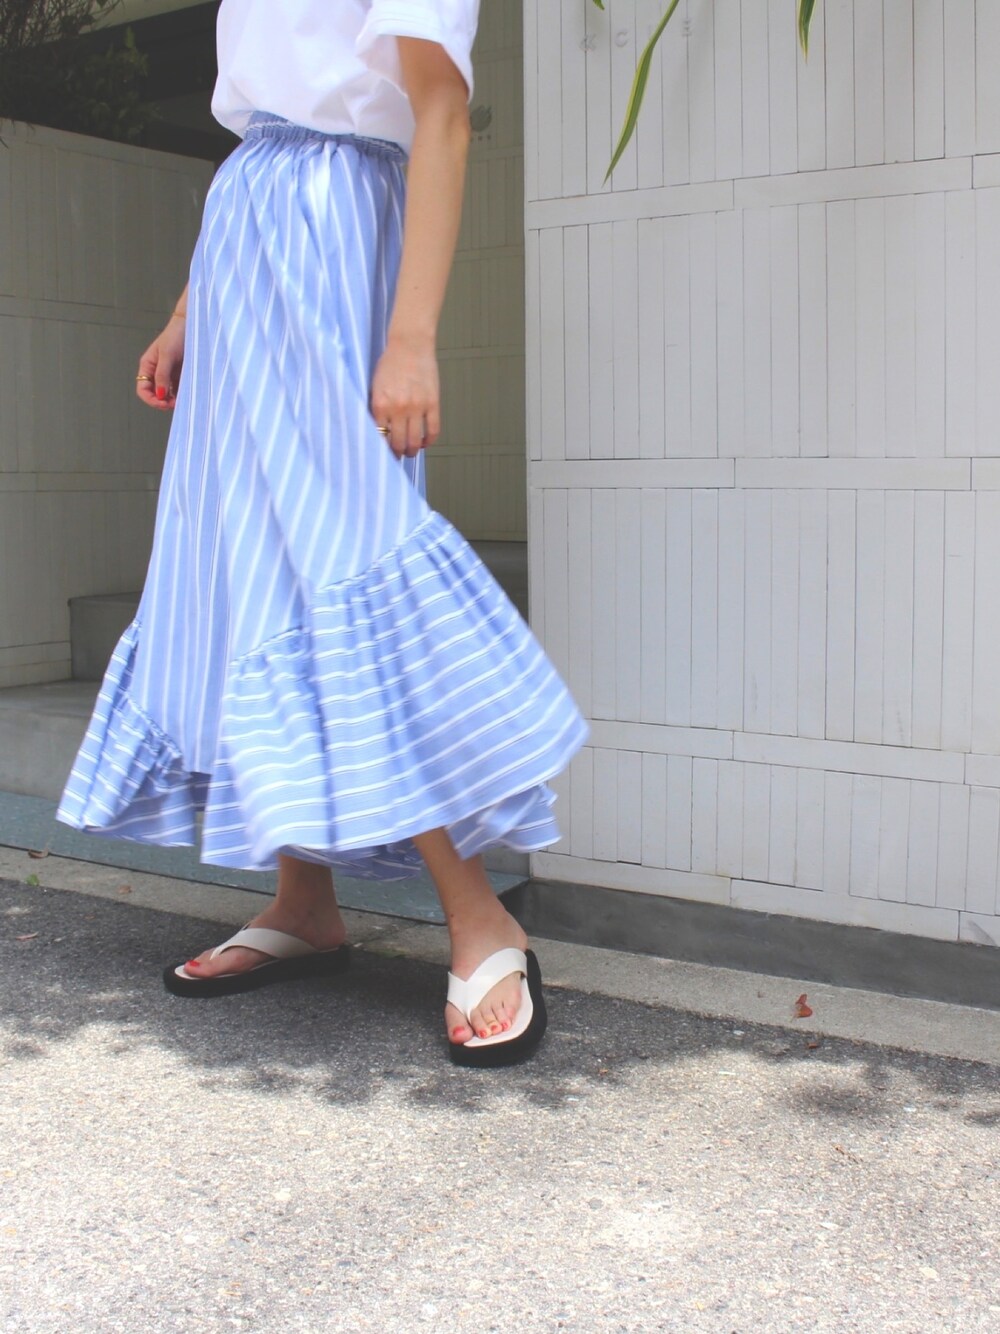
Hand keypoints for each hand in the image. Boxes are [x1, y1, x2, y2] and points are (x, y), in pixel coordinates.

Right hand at [136, 314, 185, 410]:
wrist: (192, 326)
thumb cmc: (176, 336)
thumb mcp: (167, 355)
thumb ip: (162, 375)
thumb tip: (160, 395)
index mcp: (148, 366)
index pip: (143, 389)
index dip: (151, 399)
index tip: (163, 403)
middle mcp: (156, 372)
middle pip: (154, 394)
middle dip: (162, 402)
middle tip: (175, 404)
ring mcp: (168, 374)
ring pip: (166, 394)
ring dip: (172, 400)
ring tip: (183, 401)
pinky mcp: (179, 374)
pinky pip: (177, 389)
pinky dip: (181, 395)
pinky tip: (187, 396)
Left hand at [370, 333, 440, 457]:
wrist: (410, 344)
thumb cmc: (390, 362)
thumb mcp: (375, 386)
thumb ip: (376, 408)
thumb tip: (378, 430)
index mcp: (380, 404)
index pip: (379, 436)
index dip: (381, 448)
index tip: (382, 452)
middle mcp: (398, 409)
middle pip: (397, 443)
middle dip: (396, 453)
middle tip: (397, 455)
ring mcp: (417, 407)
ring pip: (414, 441)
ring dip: (411, 450)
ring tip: (410, 450)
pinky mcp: (432, 403)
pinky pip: (432, 430)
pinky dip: (428, 441)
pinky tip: (424, 442)